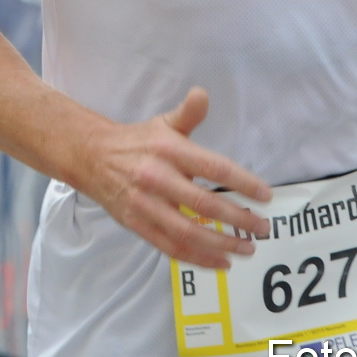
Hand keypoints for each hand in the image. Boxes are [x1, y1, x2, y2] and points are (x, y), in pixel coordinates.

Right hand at [74, 88, 272, 268]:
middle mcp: (157, 177)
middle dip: (239, 219)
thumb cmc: (137, 142)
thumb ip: (188, 113)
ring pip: (189, 232)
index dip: (243, 183)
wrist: (91, 157)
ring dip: (222, 244)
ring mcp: (145, 204)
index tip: (265, 196)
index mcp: (169, 150)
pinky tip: (220, 262)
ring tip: (247, 249)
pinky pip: (170, 247)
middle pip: (205, 204)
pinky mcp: (136, 224)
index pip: (214, 168)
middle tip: (263, 227)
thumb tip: (202, 94)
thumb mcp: (163, 123)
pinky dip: (198, 259)